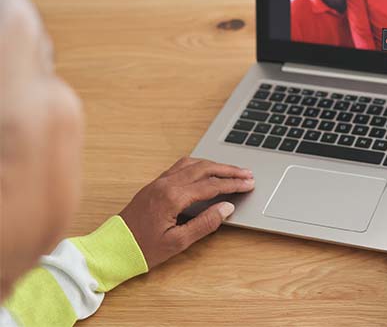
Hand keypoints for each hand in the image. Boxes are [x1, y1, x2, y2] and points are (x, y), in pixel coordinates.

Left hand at [119, 156, 253, 268]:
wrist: (112, 249)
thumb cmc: (142, 249)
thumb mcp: (178, 242)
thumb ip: (205, 224)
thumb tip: (226, 208)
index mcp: (172, 197)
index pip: (211, 185)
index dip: (233, 184)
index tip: (249, 184)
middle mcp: (165, 184)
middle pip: (204, 169)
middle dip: (228, 170)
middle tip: (247, 174)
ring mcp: (158, 182)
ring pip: (192, 164)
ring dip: (214, 165)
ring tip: (231, 170)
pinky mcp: (154, 185)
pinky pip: (180, 167)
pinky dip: (198, 166)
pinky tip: (206, 171)